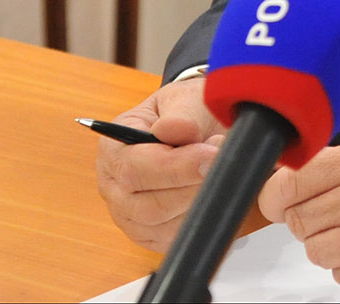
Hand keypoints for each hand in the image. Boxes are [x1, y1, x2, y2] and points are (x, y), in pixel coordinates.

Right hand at [94, 76, 226, 251]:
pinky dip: (203, 222)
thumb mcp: (183, 101)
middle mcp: (115, 188)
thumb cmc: (185, 113)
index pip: (136, 168)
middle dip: (194, 187)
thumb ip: (180, 116)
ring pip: (166, 228)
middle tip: (226, 162)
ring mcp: (131, 217)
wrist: (198, 128)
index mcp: (113, 149)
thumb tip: (173, 129)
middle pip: (149, 206)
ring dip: (202, 204)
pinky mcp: (152, 236)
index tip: (211, 155)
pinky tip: (218, 197)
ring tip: (225, 174)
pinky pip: (178, 240)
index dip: (177, 166)